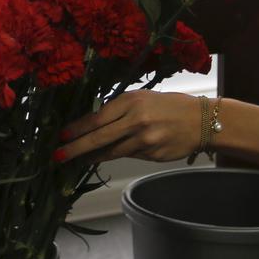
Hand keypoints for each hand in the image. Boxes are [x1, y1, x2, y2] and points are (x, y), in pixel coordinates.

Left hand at [56, 91, 202, 163]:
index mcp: (131, 101)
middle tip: (58, 155)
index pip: (97, 117)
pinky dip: (114, 156)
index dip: (78, 128)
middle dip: (75, 148)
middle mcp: (136, 120)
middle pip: (99, 137)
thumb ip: (119, 110)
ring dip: (92, 156)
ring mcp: (144, 140)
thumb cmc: (169, 106)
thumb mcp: (143, 99)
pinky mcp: (151, 155)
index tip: (62, 135)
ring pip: (111, 151)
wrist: (201, 121)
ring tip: (77, 159)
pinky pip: (127, 156)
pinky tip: (105, 156)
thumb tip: (93, 125)